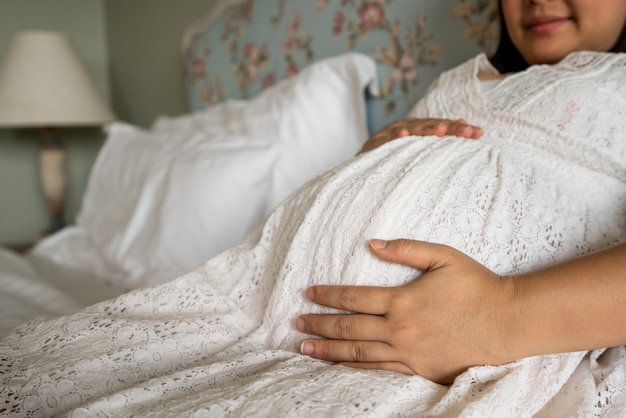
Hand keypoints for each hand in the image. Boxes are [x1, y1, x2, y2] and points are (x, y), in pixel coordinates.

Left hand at [296, 239, 516, 383]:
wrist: (507, 323)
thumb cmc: (476, 286)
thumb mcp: (442, 257)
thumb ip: (405, 249)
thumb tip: (372, 243)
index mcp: (401, 300)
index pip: (353, 299)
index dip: (327, 296)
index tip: (307, 294)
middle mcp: (399, 330)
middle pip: (348, 328)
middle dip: (318, 326)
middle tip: (296, 324)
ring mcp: (408, 353)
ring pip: (357, 353)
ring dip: (328, 351)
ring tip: (304, 349)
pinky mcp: (419, 370)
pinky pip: (379, 370)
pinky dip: (355, 368)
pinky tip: (340, 366)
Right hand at [359, 118, 482, 152]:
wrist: (361, 165)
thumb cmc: (392, 156)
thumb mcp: (416, 147)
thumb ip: (436, 134)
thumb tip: (463, 121)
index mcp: (417, 128)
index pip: (441, 126)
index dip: (459, 128)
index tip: (478, 133)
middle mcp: (405, 127)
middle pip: (430, 125)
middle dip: (449, 128)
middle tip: (467, 130)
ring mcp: (389, 135)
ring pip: (410, 130)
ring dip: (425, 130)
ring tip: (440, 130)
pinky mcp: (374, 145)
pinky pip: (385, 142)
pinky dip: (395, 137)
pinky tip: (404, 135)